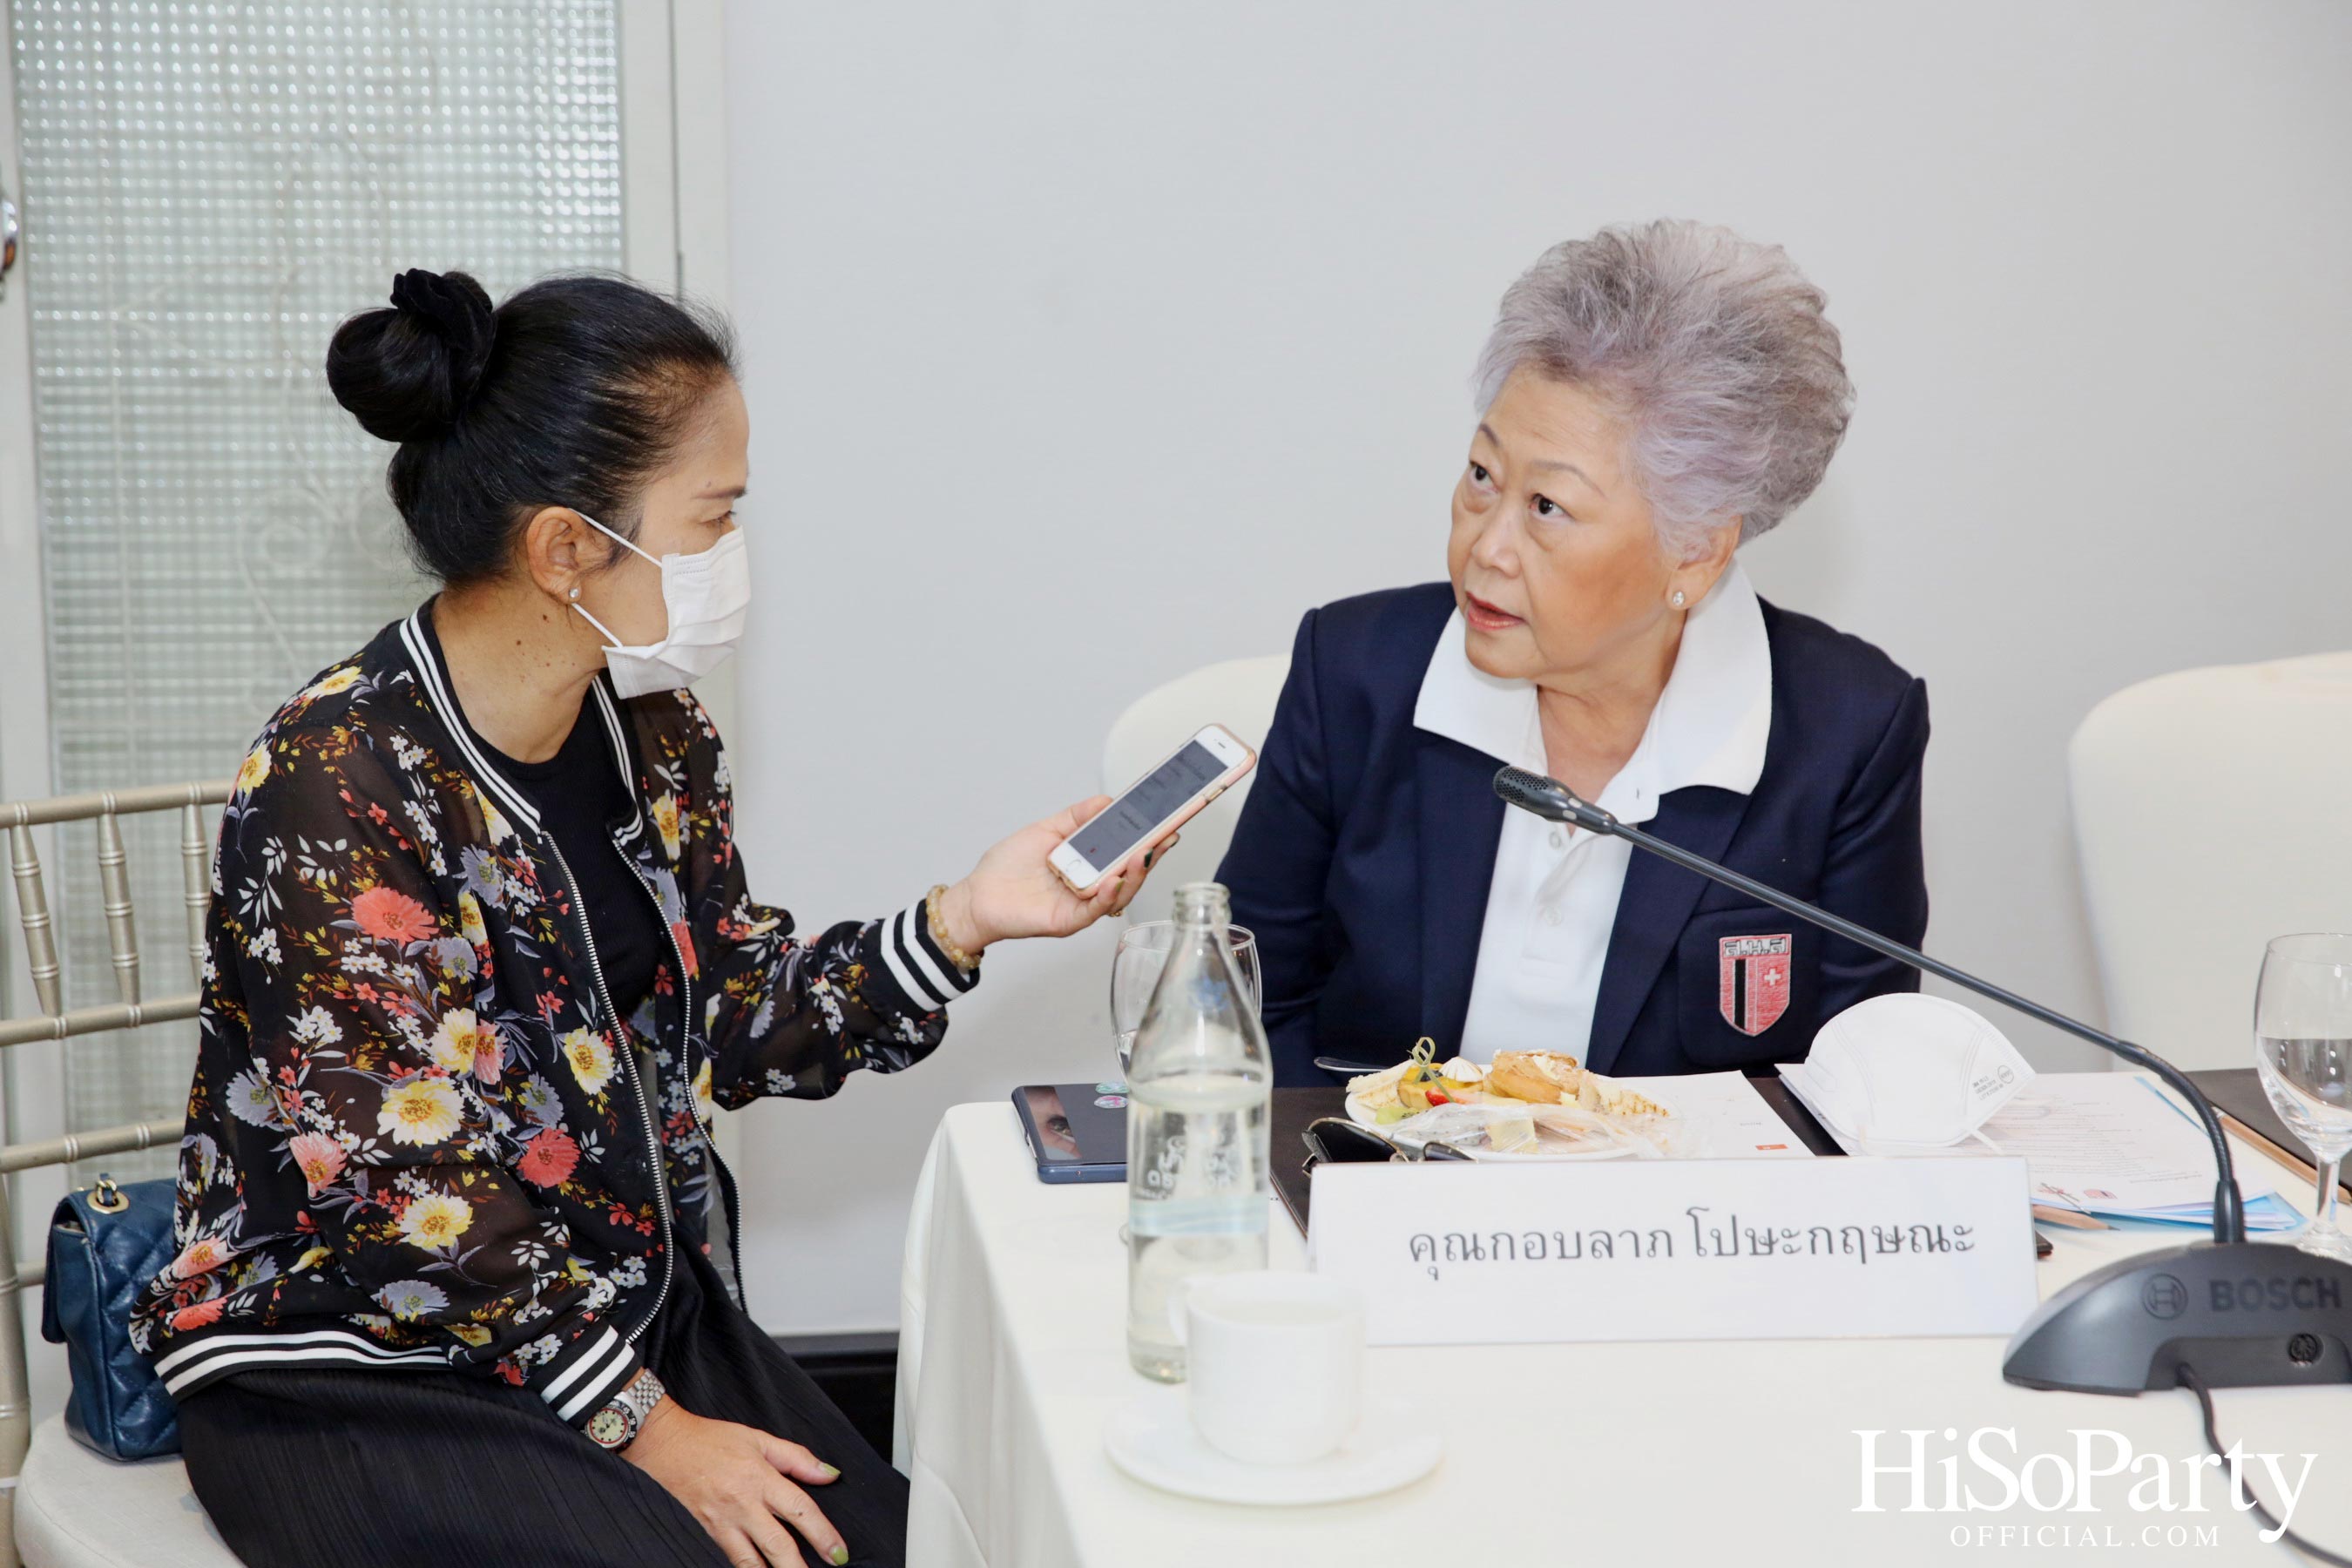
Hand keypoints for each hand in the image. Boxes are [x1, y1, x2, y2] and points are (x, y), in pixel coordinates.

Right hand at [622, 1395, 848, 1566]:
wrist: (666, 1445)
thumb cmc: (712, 1439)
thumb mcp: (759, 1439)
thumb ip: (797, 1458)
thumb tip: (829, 1473)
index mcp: (760, 1477)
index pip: (800, 1509)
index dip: (823, 1533)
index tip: (838, 1551)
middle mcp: (743, 1503)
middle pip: (779, 1543)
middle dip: (802, 1566)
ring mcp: (723, 1521)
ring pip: (753, 1561)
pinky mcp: (708, 1531)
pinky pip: (732, 1559)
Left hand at [937, 796, 1181, 953]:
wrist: (978, 896)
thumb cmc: (1006, 867)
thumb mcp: (1046, 831)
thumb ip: (1077, 818)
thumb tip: (1107, 801)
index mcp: (1088, 864)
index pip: (1125, 852)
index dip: (1147, 839)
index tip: (1166, 823)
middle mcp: (1090, 886)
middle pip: (1130, 874)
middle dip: (1151, 855)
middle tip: (1165, 836)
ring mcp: (1082, 904)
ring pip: (1120, 894)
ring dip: (1134, 875)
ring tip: (1141, 856)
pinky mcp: (1068, 920)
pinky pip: (1095, 909)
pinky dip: (1107, 895)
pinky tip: (1113, 880)